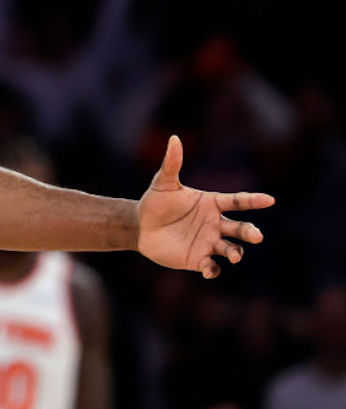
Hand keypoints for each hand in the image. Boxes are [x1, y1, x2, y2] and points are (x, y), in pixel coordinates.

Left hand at [136, 136, 274, 278]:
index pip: (238, 201)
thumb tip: (174, 138)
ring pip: (230, 249)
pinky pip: (211, 266)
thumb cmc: (155, 202)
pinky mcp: (198, 259)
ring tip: (234, 255)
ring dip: (235, 252)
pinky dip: (213, 269)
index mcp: (213, 203)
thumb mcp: (163, 183)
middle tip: (256, 236)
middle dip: (250, 232)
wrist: (140, 226)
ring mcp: (209, 242)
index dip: (253, 201)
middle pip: (240, 228)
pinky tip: (209, 270)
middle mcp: (216, 223)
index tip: (269, 200)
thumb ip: (172, 164)